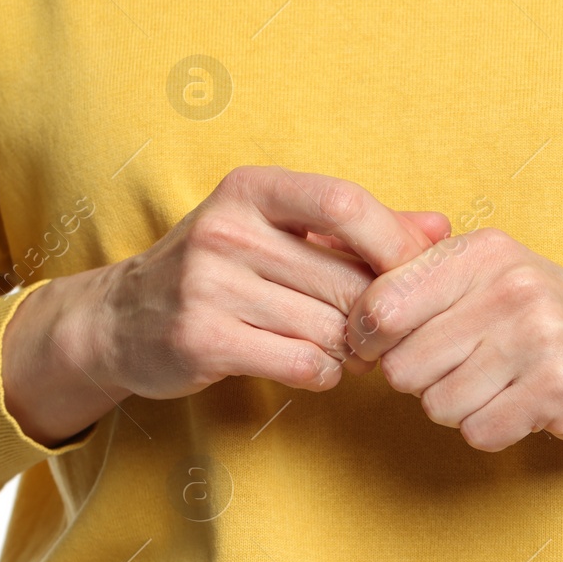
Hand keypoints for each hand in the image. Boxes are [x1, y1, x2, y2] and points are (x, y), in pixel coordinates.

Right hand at [2, 166, 448, 443]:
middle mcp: (226, 229)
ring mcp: (208, 284)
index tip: (415, 276)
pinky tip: (315, 368)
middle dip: (378, 314)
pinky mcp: (201, 338)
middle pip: (344, 277)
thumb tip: (442, 226)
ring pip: (328, 327)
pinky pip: (300, 361)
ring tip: (349, 351)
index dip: (393, 243)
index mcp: (251, 189)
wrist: (120, 321)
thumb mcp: (280, 232)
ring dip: (353, 350)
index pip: (344, 202)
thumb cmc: (219, 271)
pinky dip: (324, 373)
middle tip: (385, 333)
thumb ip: (361, 228)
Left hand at [345, 227, 562, 474]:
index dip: (368, 340)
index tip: (384, 349)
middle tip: (463, 370)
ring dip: (460, 409)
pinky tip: (522, 407)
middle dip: (421, 382)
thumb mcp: (488, 275)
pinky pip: (480, 430)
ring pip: (438, 403)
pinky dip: (493, 431)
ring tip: (500, 386)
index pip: (382, 303)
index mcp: (483, 252)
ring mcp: (540, 335)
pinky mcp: (560, 387)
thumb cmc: (546, 319)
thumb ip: (415, 271)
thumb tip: (324, 249)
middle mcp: (511, 285)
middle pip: (404, 364)